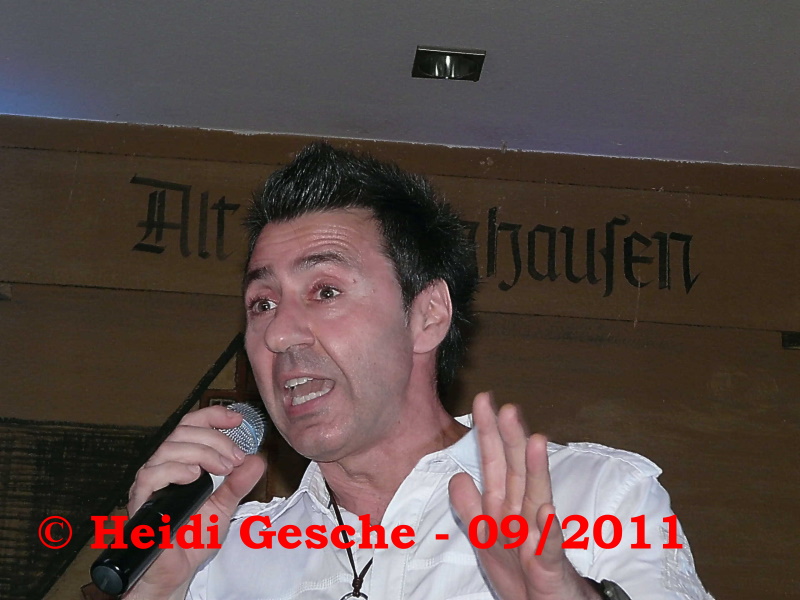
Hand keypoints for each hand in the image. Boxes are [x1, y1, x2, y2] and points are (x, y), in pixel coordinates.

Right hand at [124, 405, 265, 599]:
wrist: (177, 571)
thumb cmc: (194, 538)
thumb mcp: (225, 506)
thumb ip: (239, 483)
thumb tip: (257, 460)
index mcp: (182, 462)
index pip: (192, 425)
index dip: (213, 416)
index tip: (237, 419)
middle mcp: (163, 467)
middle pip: (183, 432)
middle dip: (215, 439)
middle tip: (235, 459)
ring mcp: (150, 483)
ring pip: (169, 448)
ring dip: (202, 452)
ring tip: (222, 470)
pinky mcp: (141, 502)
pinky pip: (150, 475)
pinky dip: (174, 470)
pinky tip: (193, 477)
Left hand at [448, 393, 599, 599]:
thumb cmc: (522, 571)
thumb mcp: (486, 539)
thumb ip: (471, 508)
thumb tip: (457, 476)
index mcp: (505, 507)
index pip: (495, 462)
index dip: (488, 433)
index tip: (483, 399)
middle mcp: (524, 514)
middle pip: (517, 471)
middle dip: (512, 440)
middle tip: (507, 407)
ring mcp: (539, 538)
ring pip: (537, 500)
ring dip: (536, 472)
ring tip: (536, 441)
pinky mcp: (550, 566)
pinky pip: (549, 548)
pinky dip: (549, 530)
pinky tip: (548, 512)